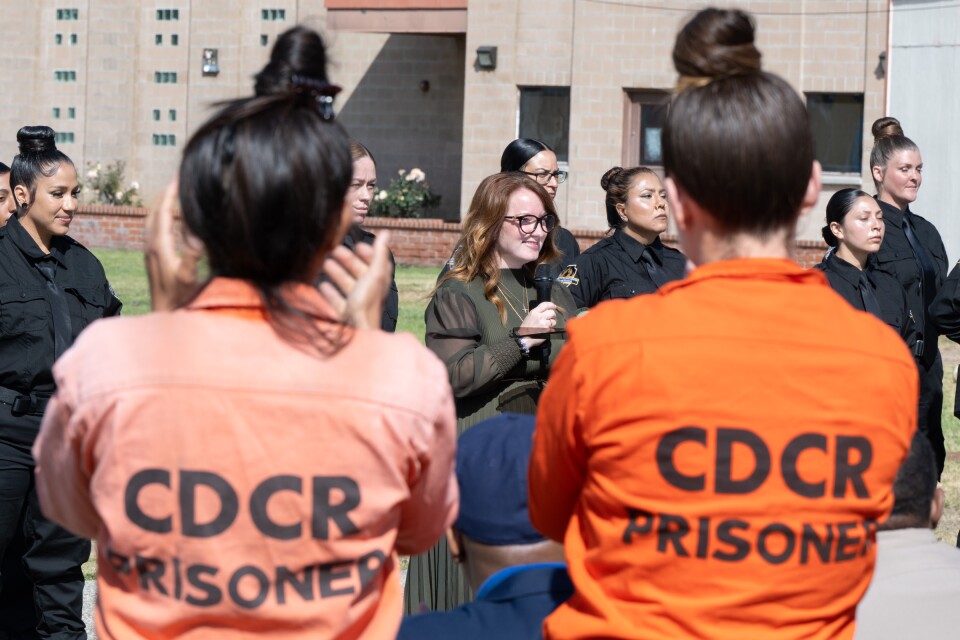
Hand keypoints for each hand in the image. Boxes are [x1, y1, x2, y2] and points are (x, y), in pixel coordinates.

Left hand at [144, 179, 204, 311]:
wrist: (164, 314)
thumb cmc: (179, 298)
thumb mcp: (188, 276)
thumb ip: (192, 255)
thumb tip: (196, 233)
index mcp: (160, 245)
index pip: (164, 212)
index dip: (171, 194)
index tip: (179, 178)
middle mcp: (152, 245)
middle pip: (155, 212)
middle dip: (165, 195)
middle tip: (177, 181)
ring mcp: (151, 251)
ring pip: (154, 220)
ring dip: (163, 205)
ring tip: (173, 195)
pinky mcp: (154, 258)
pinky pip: (156, 230)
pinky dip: (164, 218)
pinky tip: (172, 221)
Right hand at [320, 231, 391, 329]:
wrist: (357, 331)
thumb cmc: (367, 303)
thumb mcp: (374, 274)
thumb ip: (379, 254)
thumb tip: (387, 232)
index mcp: (379, 282)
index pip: (376, 263)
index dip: (368, 253)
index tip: (358, 245)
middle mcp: (369, 291)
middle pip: (359, 272)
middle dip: (347, 261)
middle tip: (334, 250)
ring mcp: (357, 303)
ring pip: (347, 284)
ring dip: (336, 273)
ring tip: (324, 263)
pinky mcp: (345, 313)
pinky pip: (336, 300)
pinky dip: (329, 292)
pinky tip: (321, 285)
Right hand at [518, 302, 558, 347]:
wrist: (524, 338)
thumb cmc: (526, 328)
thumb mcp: (529, 317)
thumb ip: (537, 313)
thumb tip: (546, 311)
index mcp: (534, 312)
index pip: (545, 305)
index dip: (551, 305)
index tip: (554, 306)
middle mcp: (540, 316)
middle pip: (552, 312)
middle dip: (553, 315)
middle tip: (550, 319)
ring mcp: (544, 323)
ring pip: (554, 321)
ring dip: (552, 323)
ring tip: (547, 326)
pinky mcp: (547, 330)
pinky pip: (553, 328)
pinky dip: (551, 329)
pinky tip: (547, 331)